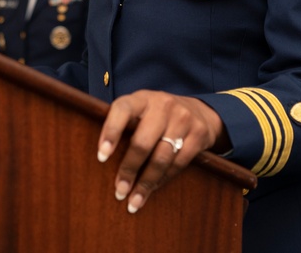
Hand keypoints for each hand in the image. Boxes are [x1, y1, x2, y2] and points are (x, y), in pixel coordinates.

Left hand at [96, 90, 225, 213]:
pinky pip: (178, 163)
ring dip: (146, 182)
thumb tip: (101, 156)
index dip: (110, 132)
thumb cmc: (158, 115)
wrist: (199, 111)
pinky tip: (153, 188)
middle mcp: (163, 105)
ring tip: (134, 200)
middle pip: (142, 142)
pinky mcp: (198, 134)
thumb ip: (125, 123)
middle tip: (119, 191)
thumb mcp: (142, 109)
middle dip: (129, 170)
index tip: (101, 157)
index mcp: (142, 98)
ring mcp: (183, 119)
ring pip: (161, 157)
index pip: (122, 110)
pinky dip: (163, 179)